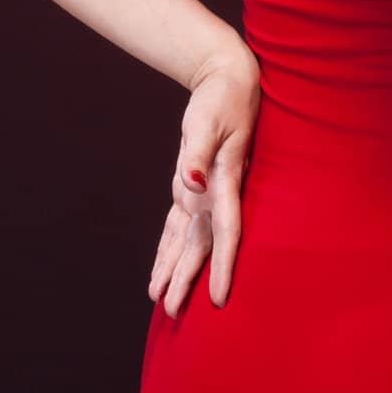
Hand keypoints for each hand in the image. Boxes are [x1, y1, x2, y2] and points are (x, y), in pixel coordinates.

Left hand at [147, 43, 260, 317]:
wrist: (230, 79)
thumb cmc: (221, 99)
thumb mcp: (208, 120)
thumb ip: (199, 153)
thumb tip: (190, 183)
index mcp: (226, 181)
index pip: (226, 232)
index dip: (224, 267)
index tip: (218, 298)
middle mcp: (216, 193)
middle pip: (202, 245)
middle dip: (188, 278)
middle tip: (172, 313)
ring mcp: (205, 192)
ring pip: (189, 240)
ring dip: (176, 269)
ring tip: (162, 302)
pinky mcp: (193, 185)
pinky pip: (179, 224)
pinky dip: (169, 247)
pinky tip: (162, 269)